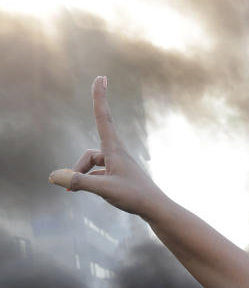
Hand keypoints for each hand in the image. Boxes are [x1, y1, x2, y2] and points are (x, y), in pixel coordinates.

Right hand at [49, 76, 165, 215]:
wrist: (156, 209)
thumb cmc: (134, 197)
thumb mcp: (104, 189)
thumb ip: (78, 182)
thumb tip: (54, 177)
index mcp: (115, 149)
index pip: (103, 118)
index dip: (99, 97)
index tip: (101, 78)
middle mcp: (116, 153)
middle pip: (90, 148)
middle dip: (87, 138)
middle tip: (99, 85)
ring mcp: (118, 164)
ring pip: (91, 163)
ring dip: (81, 175)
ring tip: (72, 191)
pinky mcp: (118, 175)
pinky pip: (96, 173)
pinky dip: (87, 180)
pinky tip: (76, 191)